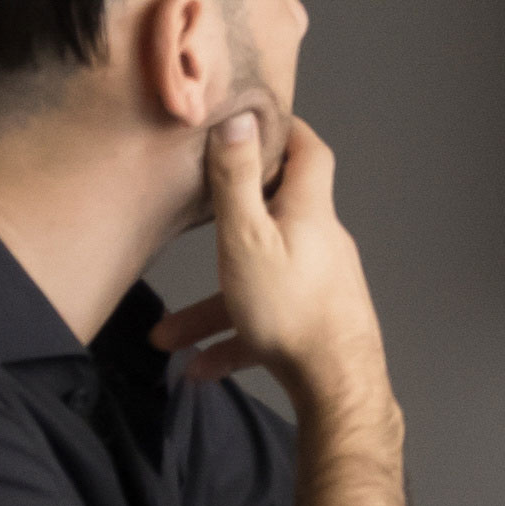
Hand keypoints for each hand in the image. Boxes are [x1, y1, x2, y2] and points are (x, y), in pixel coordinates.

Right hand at [160, 107, 393, 422]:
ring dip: (212, 307)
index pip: (309, 153)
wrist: (338, 386)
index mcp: (308, 212)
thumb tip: (239, 119)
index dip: (286, 131)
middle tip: (199, 211)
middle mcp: (318, 244)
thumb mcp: (247, 237)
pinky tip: (198, 367)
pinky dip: (231, 340)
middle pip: (271, 222)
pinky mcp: (312, 326)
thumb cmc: (290, 307)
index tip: (258, 120)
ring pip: (255, 284)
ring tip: (167, 336)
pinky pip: (263, 326)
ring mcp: (317, 287)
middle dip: (227, 225)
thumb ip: (237, 181)